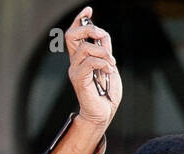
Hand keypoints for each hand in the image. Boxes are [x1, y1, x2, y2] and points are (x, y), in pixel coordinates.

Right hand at [66, 7, 122, 126]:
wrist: (104, 113)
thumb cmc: (106, 94)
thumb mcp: (109, 66)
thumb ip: (104, 51)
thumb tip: (102, 35)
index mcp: (81, 58)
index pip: (75, 34)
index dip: (80, 20)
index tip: (89, 10)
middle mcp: (75, 62)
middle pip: (71, 35)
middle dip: (89, 30)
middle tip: (102, 37)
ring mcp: (75, 71)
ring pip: (85, 48)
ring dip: (103, 52)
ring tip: (111, 63)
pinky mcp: (78, 80)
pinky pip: (90, 62)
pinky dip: (103, 63)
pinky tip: (109, 71)